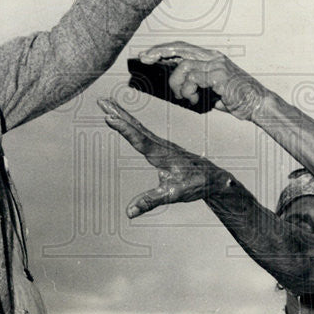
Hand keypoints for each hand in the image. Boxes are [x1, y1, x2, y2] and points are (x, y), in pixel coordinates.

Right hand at [97, 98, 226, 217]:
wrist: (213, 177)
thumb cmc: (195, 184)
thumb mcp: (173, 195)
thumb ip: (150, 201)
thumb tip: (129, 212)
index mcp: (162, 154)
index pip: (139, 139)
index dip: (124, 129)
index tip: (109, 118)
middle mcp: (160, 145)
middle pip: (136, 126)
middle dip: (118, 113)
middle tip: (101, 101)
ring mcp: (161, 144)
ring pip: (138, 126)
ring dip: (122, 114)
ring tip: (107, 104)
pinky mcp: (161, 145)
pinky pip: (142, 131)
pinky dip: (131, 122)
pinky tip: (125, 120)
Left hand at [137, 42, 267, 120]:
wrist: (257, 104)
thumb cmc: (236, 98)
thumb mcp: (211, 88)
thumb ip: (195, 83)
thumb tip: (174, 85)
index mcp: (211, 57)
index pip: (183, 48)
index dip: (164, 49)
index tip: (147, 55)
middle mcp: (213, 57)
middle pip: (180, 48)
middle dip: (159, 51)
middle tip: (144, 58)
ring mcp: (216, 64)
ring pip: (183, 67)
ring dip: (178, 85)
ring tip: (185, 97)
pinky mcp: (218, 74)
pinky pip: (192, 79)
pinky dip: (188, 91)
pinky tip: (196, 100)